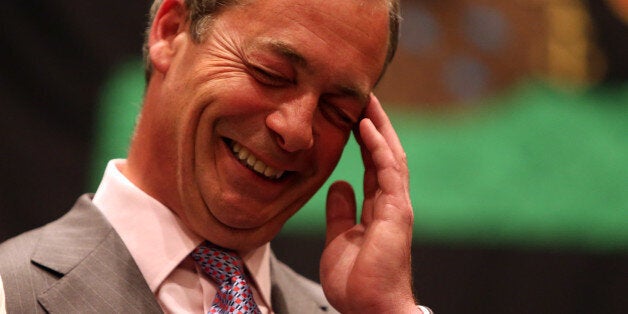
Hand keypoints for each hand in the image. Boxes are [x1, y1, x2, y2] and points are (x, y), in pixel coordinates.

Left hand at [320, 94, 417, 312]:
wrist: (370, 307)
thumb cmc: (357, 281)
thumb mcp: (339, 239)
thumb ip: (340, 212)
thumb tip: (339, 185)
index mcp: (377, 209)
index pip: (372, 165)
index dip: (364, 139)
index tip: (354, 115)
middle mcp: (390, 202)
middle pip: (384, 154)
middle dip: (374, 124)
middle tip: (364, 97)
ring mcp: (396, 205)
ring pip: (390, 156)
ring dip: (379, 126)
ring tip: (367, 100)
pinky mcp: (398, 211)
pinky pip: (387, 172)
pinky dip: (377, 147)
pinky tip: (367, 126)